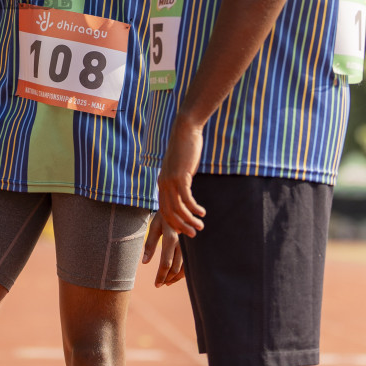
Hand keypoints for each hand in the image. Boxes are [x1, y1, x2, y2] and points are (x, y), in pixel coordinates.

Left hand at [140, 216, 186, 286]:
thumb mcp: (154, 227)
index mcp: (171, 238)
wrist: (179, 206)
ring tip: (167, 282)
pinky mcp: (192, 246)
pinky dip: (184, 272)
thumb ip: (150, 245)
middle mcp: (182, 244)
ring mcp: (189, 246)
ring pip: (184, 267)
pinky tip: (177, 275)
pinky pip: (190, 263)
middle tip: (160, 285)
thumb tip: (144, 262)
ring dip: (176, 277)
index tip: (156, 285)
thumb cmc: (164, 216)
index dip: (161, 276)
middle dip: (167, 278)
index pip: (166, 263)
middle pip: (175, 268)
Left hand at [157, 114, 206, 236]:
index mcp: (162, 183)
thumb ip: (180, 180)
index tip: (184, 231)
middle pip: (170, 213)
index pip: (164, 210)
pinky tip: (202, 212)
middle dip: (181, 226)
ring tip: (200, 226)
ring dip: (190, 220)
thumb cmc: (185, 149)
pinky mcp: (180, 176)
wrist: (184, 131)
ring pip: (178, 209)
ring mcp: (171, 180)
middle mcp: (164, 183)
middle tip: (193, 234)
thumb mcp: (180, 168)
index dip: (174, 223)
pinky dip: (194, 208)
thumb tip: (185, 191)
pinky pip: (187, 199)